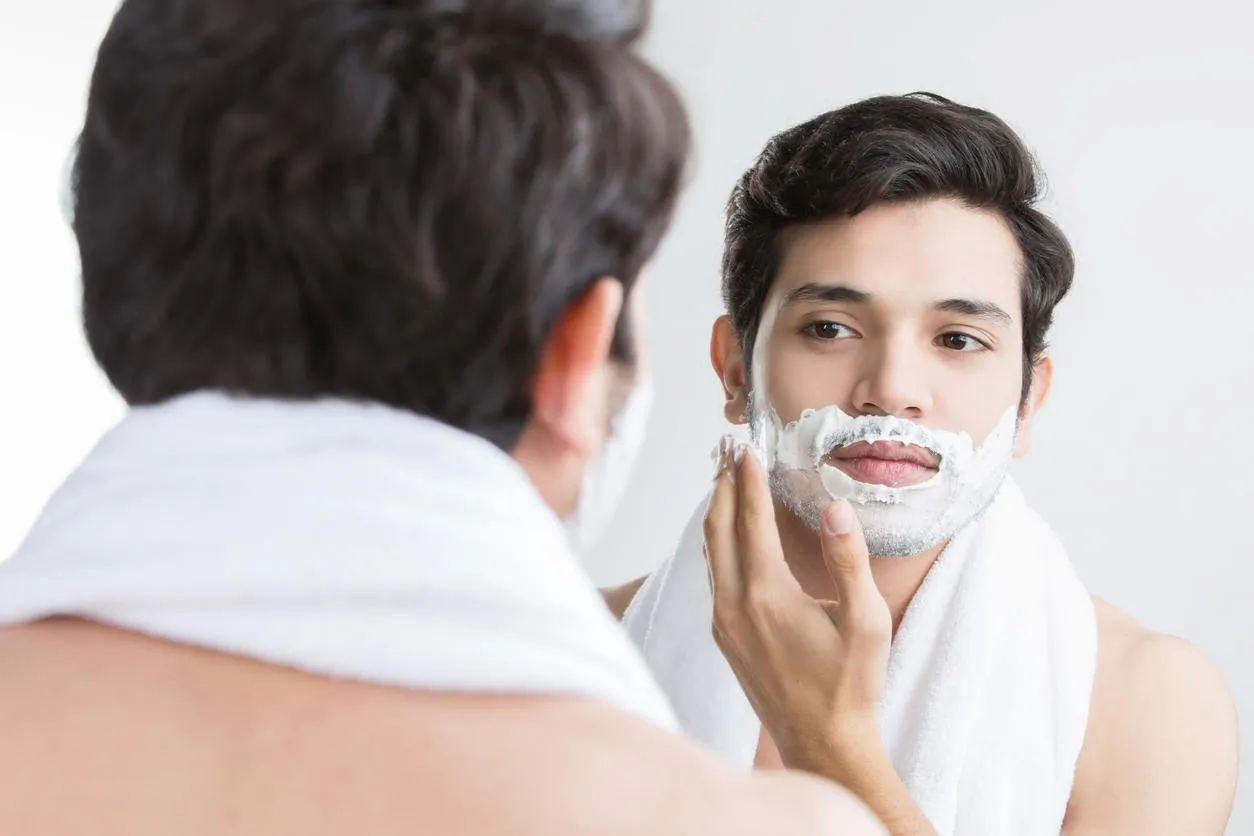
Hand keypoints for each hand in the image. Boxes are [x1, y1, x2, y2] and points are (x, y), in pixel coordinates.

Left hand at [703, 438, 893, 773]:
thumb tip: (836, 508)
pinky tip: (728, 535)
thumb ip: (849, 561)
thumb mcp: (866, 622)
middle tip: (729, 450)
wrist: (822, 741)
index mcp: (767, 593)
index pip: (751, 519)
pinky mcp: (724, 636)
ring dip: (716, 512)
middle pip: (718, 528)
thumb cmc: (850, 684)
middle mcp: (734, 604)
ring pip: (711, 552)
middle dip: (722, 485)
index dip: (749, 479)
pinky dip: (718, 543)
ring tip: (724, 480)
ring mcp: (724, 622)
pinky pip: (714, 575)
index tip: (747, 446)